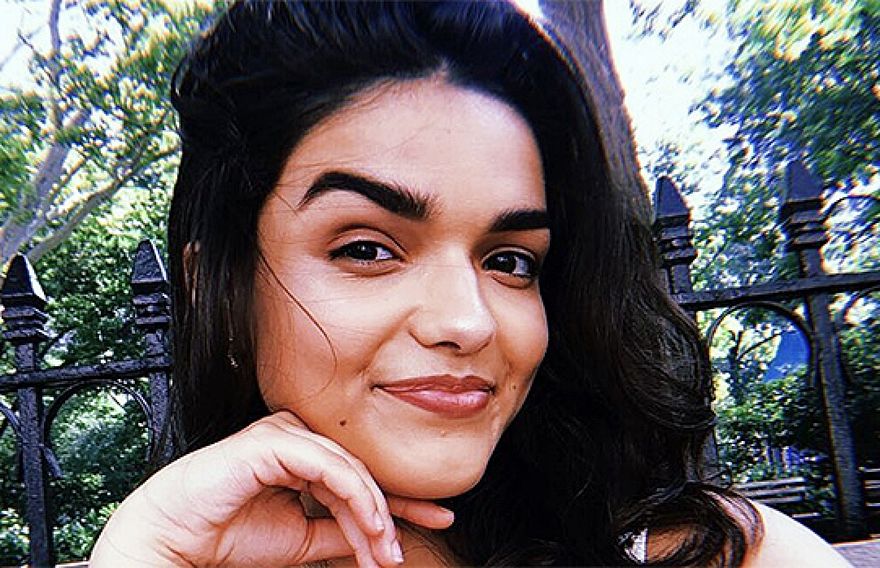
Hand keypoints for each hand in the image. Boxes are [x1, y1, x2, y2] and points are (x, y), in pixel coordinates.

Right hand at [90, 411, 453, 566]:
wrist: (176, 540)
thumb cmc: (229, 535)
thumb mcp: (302, 539)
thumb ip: (340, 531)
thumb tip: (382, 537)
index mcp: (303, 457)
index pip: (361, 476)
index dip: (402, 500)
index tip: (441, 517)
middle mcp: (297, 439)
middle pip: (359, 473)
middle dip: (387, 516)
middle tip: (399, 554)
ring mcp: (284, 434)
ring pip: (348, 470)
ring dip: (371, 513)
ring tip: (384, 550)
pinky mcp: (272, 440)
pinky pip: (327, 466)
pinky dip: (353, 496)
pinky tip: (369, 523)